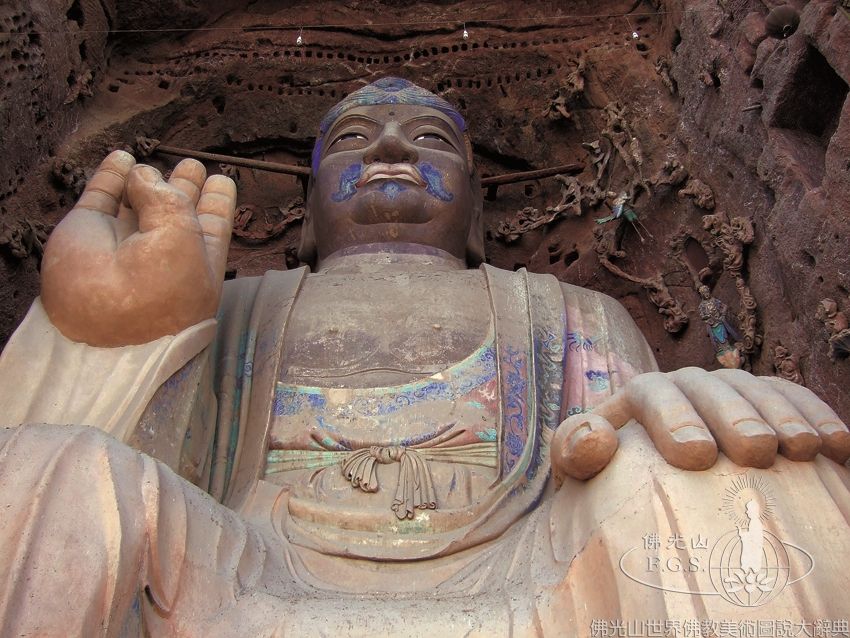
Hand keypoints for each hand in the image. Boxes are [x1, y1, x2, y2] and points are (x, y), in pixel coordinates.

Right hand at [41, 151, 236, 346]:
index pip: (212, 224)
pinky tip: (121, 157)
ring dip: (147, 178)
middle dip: (185, 186)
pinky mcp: (88, 229)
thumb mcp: (183, 235)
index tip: (221, 180)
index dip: (217, 201)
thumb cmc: (159, 283)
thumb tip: (143, 173)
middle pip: (176, 210)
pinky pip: (101, 194)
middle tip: (191, 164)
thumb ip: (168, 196)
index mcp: (197, 260)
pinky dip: (110, 174)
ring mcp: (123, 239)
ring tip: (153, 161)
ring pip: (138, 200)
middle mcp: (162, 251)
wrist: (100, 313)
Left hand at [551, 367, 849, 481]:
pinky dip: (817, 416)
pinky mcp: (768, 407)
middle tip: (757, 451)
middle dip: (734, 415)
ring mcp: (730, 395)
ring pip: (757, 390)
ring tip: (800, 448)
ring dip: (782, 414)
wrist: (647, 490)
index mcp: (639, 398)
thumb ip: (575, 452)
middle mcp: (687, 388)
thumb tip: (597, 435)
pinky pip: (795, 400)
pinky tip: (837, 444)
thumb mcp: (581, 474)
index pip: (652, 392)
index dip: (673, 417)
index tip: (696, 456)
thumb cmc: (612, 486)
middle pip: (711, 388)